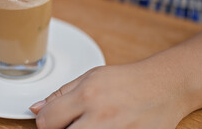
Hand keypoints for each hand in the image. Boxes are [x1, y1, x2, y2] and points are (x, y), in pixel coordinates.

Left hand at [30, 64, 190, 128]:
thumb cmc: (127, 80)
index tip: (51, 119)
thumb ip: (61, 94)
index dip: (45, 121)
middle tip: (70, 123)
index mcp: (87, 95)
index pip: (47, 120)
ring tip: (89, 124)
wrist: (165, 87)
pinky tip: (106, 127)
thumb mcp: (90, 77)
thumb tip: (35, 109)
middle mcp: (100, 117)